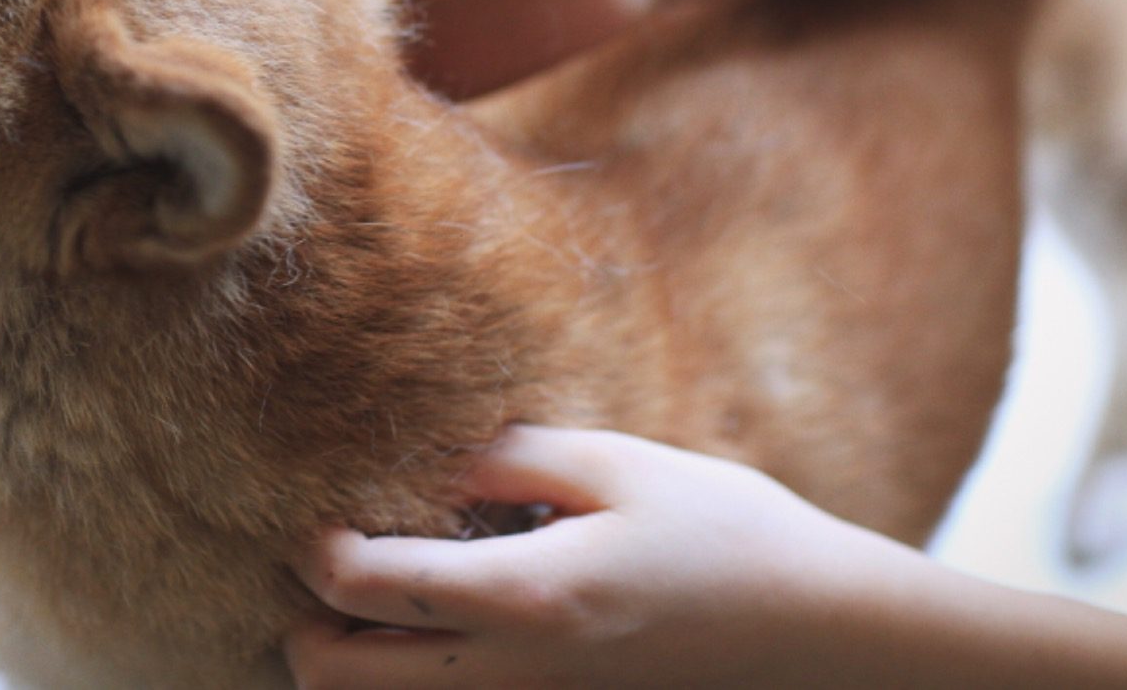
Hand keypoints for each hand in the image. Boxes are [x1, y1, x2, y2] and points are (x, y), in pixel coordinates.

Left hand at [284, 426, 914, 689]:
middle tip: (323, 561)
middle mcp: (514, 676)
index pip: (359, 587)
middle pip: (339, 679)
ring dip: (350, 661)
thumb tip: (414, 464)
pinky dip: (411, 679)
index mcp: (524, 597)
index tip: (310, 508)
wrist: (822, 634)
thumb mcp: (614, 464)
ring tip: (374, 596)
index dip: (310, 546)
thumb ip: (502, 458)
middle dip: (304, 623)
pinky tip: (439, 626)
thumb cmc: (726, 531)